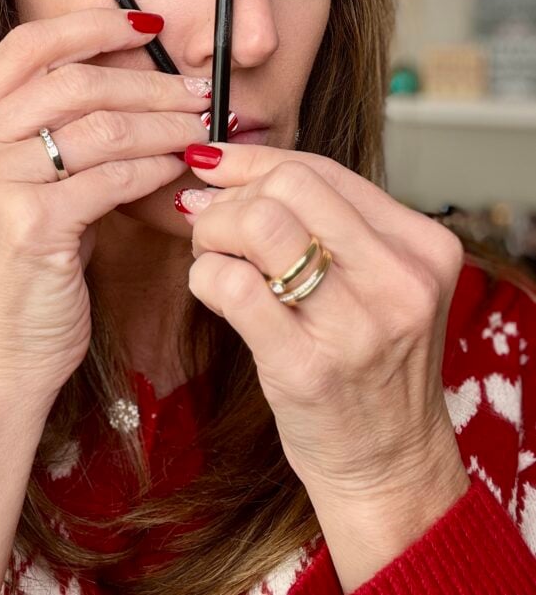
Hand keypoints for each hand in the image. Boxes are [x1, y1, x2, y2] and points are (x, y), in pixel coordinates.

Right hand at [0, 8, 211, 402]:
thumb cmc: (17, 274)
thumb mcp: (15, 188)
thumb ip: (51, 133)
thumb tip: (133, 82)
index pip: (27, 48)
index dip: (91, 26)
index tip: (144, 24)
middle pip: (72, 82)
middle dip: (146, 81)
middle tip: (194, 88)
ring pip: (99, 125)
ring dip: (162, 121)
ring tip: (199, 122)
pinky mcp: (27, 223)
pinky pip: (112, 175)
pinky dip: (155, 165)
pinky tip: (179, 164)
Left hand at [178, 143, 469, 505]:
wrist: (390, 464)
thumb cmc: (370, 364)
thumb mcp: (374, 281)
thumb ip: (317, 221)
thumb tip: (218, 167)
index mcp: (422, 247)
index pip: (322, 169)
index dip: (254, 161)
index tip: (214, 166)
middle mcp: (399, 279)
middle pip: (290, 184)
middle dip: (233, 197)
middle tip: (215, 229)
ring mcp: (357, 325)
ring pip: (260, 223)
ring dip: (214, 231)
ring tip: (214, 258)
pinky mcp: (307, 368)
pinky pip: (233, 285)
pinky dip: (205, 276)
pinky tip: (213, 293)